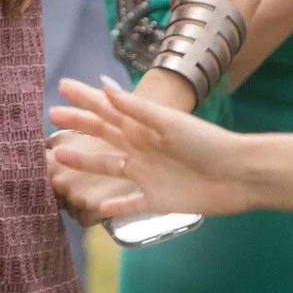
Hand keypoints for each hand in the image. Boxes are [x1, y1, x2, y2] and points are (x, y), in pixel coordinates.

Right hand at [48, 77, 257, 217]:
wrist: (240, 175)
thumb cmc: (207, 143)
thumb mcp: (168, 123)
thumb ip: (134, 108)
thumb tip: (102, 84)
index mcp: (145, 126)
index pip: (108, 109)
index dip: (85, 98)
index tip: (61, 86)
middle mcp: (142, 148)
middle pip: (103, 134)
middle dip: (79, 124)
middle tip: (52, 116)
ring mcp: (148, 174)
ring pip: (109, 167)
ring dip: (85, 161)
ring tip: (58, 156)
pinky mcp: (158, 199)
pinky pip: (131, 203)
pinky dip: (116, 206)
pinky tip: (99, 208)